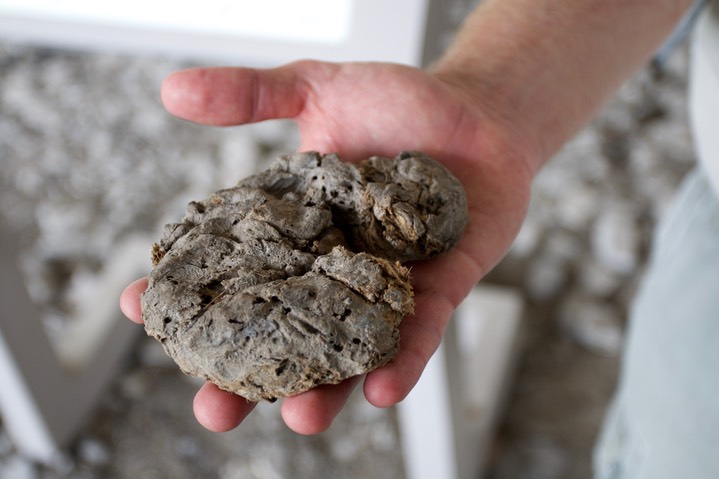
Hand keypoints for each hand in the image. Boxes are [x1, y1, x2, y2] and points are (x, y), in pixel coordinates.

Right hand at [120, 59, 536, 433]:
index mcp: (295, 230)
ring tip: (301, 419)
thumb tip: (173, 90)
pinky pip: (419, 335)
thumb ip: (249, 94)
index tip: (142, 313)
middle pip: (283, 334)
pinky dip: (402, 363)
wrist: (478, 113)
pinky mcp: (438, 291)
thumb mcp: (316, 88)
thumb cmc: (400, 103)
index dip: (189, 294)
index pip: (232, 269)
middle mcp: (333, 268)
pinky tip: (381, 392)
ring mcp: (384, 285)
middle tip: (214, 409)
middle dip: (250, 377)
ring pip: (349, 352)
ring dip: (325, 392)